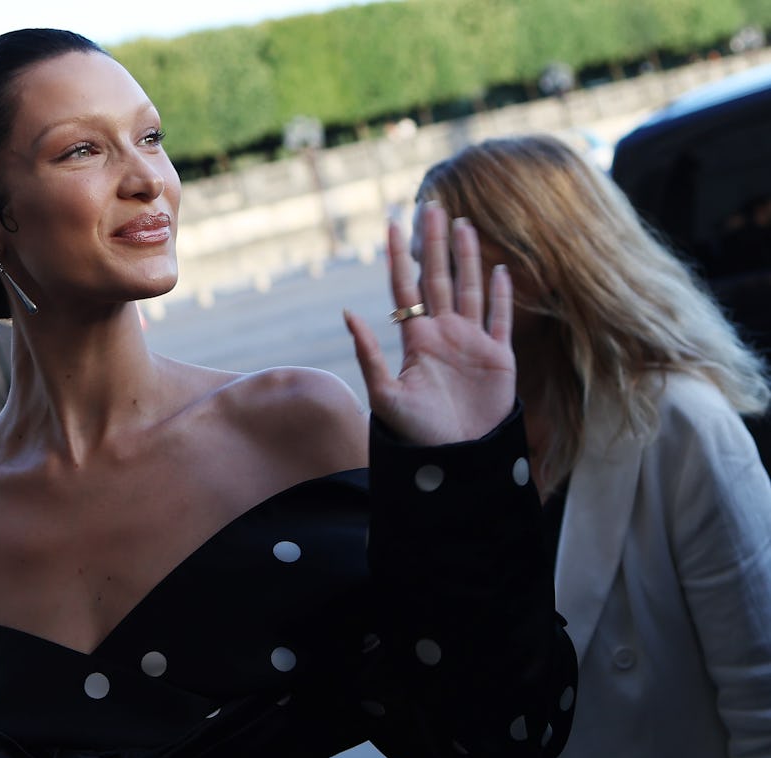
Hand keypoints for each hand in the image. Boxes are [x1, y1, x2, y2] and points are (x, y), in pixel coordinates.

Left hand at [345, 202, 514, 444]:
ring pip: (469, 289)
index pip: (404, 286)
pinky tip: (500, 269)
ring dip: (467, 258)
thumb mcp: (385, 395)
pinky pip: (501, 318)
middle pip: (437, 277)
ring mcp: (471, 343)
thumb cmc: (416, 434)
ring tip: (462, 225)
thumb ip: (368, 355)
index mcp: (416, 340)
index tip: (392, 223)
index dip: (398, 255)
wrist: (457, 458)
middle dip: (434, 243)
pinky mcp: (498, 357)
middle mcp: (443, 334)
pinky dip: (502, 294)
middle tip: (432, 206)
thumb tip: (347, 313)